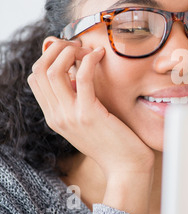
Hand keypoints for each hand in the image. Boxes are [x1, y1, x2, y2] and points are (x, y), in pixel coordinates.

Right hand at [27, 38, 153, 213]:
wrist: (125, 167)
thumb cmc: (112, 142)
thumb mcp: (87, 120)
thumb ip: (77, 101)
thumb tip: (77, 74)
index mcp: (54, 116)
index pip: (36, 78)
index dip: (50, 57)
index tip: (72, 52)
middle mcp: (56, 116)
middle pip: (39, 70)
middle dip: (57, 50)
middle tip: (79, 47)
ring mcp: (70, 115)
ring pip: (53, 71)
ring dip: (70, 52)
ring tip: (88, 50)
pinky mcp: (89, 114)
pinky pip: (82, 77)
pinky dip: (90, 60)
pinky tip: (100, 56)